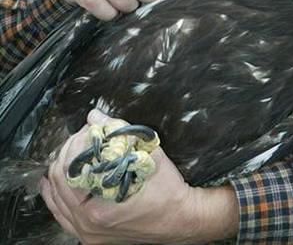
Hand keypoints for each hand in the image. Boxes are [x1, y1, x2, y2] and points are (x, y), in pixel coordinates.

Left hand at [40, 110, 238, 243]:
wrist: (182, 220)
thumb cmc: (170, 193)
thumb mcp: (152, 158)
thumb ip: (123, 134)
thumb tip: (96, 116)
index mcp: (100, 208)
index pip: (70, 168)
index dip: (77, 142)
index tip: (90, 131)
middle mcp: (88, 224)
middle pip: (57, 180)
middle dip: (69, 152)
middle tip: (85, 138)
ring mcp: (87, 232)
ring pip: (54, 197)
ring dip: (61, 170)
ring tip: (77, 153)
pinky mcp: (90, 235)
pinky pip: (60, 214)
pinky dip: (57, 193)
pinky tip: (62, 179)